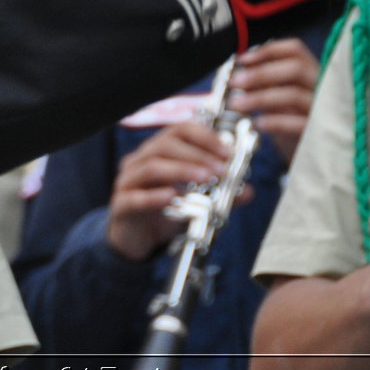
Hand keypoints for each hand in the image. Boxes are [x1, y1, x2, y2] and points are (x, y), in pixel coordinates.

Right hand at [106, 121, 247, 261]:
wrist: (135, 239)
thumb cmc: (164, 212)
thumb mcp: (195, 201)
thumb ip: (220, 195)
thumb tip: (248, 191)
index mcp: (157, 151)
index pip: (179, 131)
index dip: (204, 137)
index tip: (228, 152)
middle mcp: (140, 161)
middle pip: (165, 145)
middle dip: (197, 155)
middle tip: (221, 169)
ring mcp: (127, 181)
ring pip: (151, 167)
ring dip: (181, 171)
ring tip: (205, 179)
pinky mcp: (121, 205)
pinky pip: (135, 198)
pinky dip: (155, 196)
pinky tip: (173, 198)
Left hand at [229, 39, 318, 162]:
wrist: (309, 156)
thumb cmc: (291, 121)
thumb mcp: (277, 97)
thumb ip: (263, 83)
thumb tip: (237, 73)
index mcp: (310, 72)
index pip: (294, 50)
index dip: (268, 50)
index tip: (242, 59)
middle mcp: (321, 86)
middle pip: (295, 68)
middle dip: (261, 72)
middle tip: (235, 82)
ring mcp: (323, 109)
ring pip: (293, 95)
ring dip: (260, 97)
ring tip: (237, 104)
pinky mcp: (319, 132)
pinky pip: (297, 123)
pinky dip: (274, 121)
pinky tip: (257, 124)